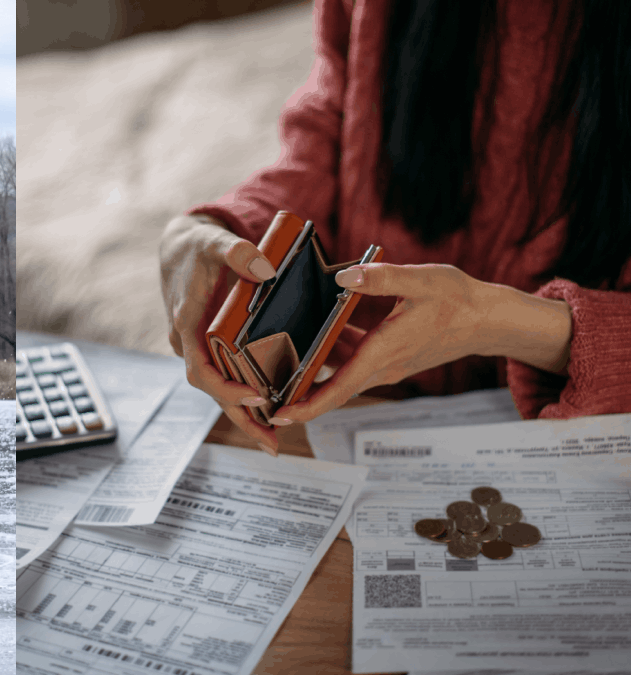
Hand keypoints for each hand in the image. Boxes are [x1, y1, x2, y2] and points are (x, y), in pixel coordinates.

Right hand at [159, 213, 282, 453]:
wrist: (179, 247)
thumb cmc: (196, 246)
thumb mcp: (214, 242)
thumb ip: (237, 252)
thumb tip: (265, 269)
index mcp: (186, 323)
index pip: (200, 368)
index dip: (225, 387)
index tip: (256, 396)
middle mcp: (189, 343)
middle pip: (212, 390)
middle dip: (241, 418)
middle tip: (271, 443)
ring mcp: (199, 348)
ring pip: (219, 389)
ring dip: (244, 415)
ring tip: (273, 442)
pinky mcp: (210, 347)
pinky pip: (226, 376)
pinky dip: (245, 396)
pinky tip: (270, 410)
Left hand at [270, 263, 487, 424]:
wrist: (489, 319)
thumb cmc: (459, 299)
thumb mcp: (422, 280)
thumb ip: (381, 278)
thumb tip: (342, 276)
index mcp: (385, 351)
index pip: (339, 388)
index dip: (308, 405)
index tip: (280, 414)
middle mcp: (383, 366)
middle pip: (333, 391)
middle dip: (298, 398)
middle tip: (261, 399)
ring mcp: (387, 365)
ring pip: (341, 377)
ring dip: (312, 375)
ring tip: (273, 366)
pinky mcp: (391, 358)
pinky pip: (353, 364)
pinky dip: (332, 357)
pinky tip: (314, 336)